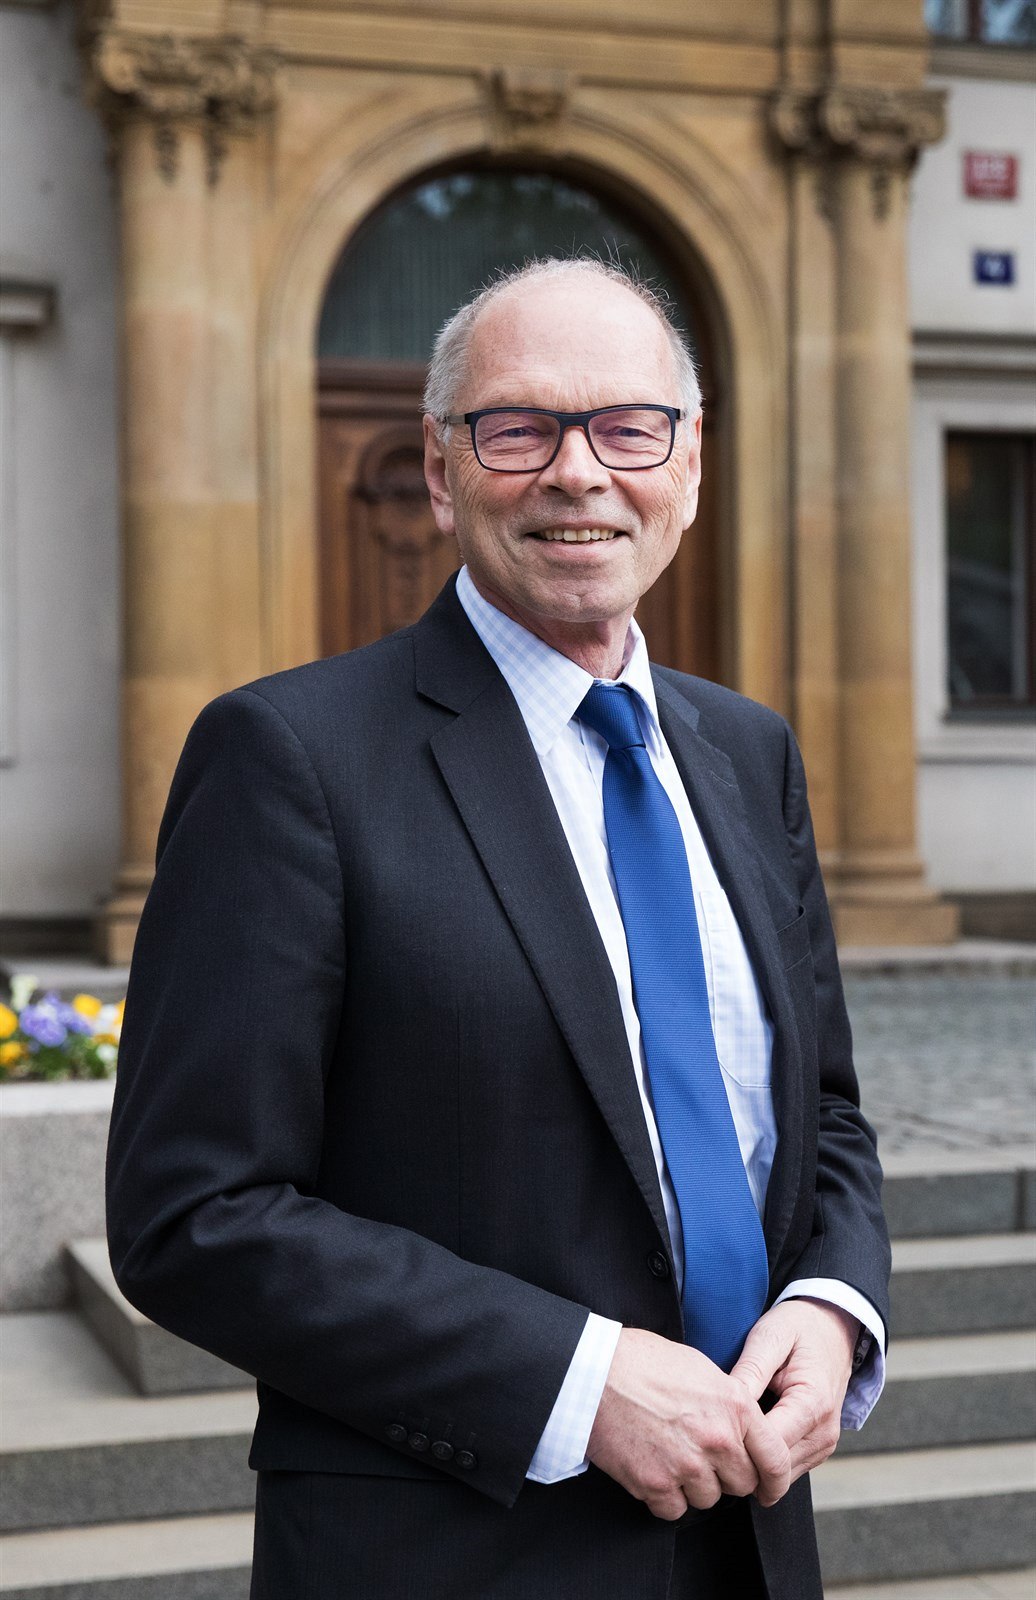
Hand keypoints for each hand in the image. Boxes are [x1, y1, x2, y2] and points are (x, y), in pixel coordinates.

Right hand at [586, 1327, 790, 1519]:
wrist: (594, 1372)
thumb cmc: (643, 1362)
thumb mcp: (700, 1368)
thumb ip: (729, 1401)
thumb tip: (741, 1426)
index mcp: (735, 1405)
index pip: (776, 1459)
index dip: (776, 1481)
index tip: (769, 1489)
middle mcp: (717, 1438)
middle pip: (742, 1484)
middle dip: (726, 1475)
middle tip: (702, 1457)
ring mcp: (686, 1464)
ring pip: (708, 1498)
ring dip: (693, 1485)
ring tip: (670, 1454)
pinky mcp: (654, 1484)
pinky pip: (674, 1510)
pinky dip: (664, 1497)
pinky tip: (653, 1469)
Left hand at [730, 1299, 856, 1494]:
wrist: (833, 1327)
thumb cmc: (800, 1327)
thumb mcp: (770, 1336)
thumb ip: (750, 1370)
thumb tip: (726, 1402)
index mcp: (812, 1404)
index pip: (768, 1449)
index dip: (735, 1444)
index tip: (710, 1429)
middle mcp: (823, 1432)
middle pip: (773, 1469)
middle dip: (740, 1457)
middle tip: (712, 1434)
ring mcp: (824, 1445)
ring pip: (779, 1476)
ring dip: (752, 1461)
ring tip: (729, 1432)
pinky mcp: (818, 1449)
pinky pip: (787, 1468)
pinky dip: (765, 1459)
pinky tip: (748, 1435)